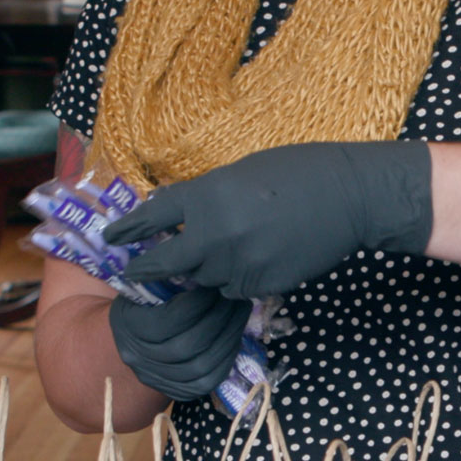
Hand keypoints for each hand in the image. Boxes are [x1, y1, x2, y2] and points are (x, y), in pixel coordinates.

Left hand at [103, 141, 432, 299]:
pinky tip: (252, 260)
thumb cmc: (298, 172)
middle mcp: (214, 233)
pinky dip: (233, 279)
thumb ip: (206, 195)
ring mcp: (238, 263)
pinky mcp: (261, 284)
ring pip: (203, 279)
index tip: (112, 239)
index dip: (128, 230)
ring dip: (201, 270)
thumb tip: (176, 210)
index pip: (152, 217)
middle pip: (168, 262)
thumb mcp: (242, 172)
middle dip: (147, 270)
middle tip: (133, 274)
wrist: (348, 198)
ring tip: (216, 255)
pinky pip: (233, 289)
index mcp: (207, 195)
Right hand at [107, 286, 248, 400]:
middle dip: (219, 320)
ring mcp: (155, 379)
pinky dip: (226, 359)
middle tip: (236, 298)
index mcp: (127, 326)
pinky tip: (235, 336)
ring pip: (200, 367)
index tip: (216, 284)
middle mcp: (138, 358)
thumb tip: (202, 265)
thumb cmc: (143, 300)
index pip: (168, 321)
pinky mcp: (175, 392)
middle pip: (187, 347)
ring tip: (240, 313)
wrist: (130, 336)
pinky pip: (207, 382)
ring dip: (228, 337)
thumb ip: (166, 278)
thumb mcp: (145, 284)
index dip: (198, 304)